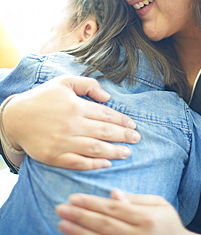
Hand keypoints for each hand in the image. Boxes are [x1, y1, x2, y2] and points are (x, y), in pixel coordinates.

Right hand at [2, 75, 139, 169]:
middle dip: (124, 136)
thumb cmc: (42, 98)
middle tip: (136, 139)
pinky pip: (78, 163)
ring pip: (95, 149)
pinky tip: (106, 164)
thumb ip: (88, 84)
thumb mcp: (64, 82)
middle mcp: (72, 125)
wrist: (16, 117)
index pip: (106, 115)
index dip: (122, 121)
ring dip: (114, 152)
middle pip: (105, 132)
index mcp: (76, 106)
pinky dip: (93, 165)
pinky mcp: (54, 156)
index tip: (133, 125)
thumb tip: (108, 96)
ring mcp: (63, 142)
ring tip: (127, 153)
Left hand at [56, 189, 194, 234]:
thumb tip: (113, 193)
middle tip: (60, 208)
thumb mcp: (160, 204)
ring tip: (62, 223)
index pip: (113, 208)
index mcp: (146, 218)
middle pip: (103, 224)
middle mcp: (137, 234)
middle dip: (80, 216)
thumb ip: (136, 199)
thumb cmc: (168, 223)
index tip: (73, 197)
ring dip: (78, 231)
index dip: (92, 203)